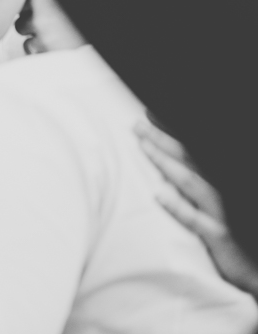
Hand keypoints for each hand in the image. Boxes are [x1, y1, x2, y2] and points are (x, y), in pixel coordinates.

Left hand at [135, 119, 257, 296]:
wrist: (251, 268)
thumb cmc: (220, 234)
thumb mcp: (200, 207)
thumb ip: (183, 184)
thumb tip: (156, 163)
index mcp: (210, 182)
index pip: (188, 150)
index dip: (168, 132)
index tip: (147, 114)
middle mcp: (216, 192)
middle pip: (188, 159)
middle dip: (161, 139)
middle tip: (137, 124)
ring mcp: (219, 213)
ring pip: (191, 183)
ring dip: (166, 163)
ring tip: (143, 147)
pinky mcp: (219, 236)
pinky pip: (197, 221)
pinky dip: (178, 207)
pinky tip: (158, 196)